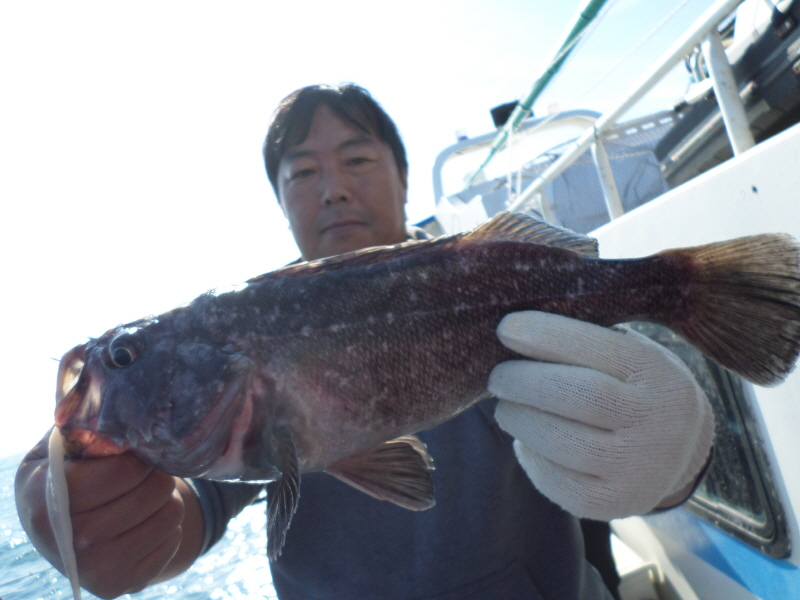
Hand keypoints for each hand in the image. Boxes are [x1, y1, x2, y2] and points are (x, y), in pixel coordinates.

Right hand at [15, 430, 202, 597]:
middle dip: (156, 474)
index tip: (134, 456)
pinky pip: (173, 541)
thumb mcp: (63, 444)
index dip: (137, 460)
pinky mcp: (118, 585)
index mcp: (43, 497)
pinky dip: (168, 526)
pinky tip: (144, 521)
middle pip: (150, 493)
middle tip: (146, 472)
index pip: (119, 473)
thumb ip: (84, 422)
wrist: (62, 528)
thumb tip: (116, 391)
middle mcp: (66, 541)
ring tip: (146, 494)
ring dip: (167, 498)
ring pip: (170, 516)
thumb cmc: (70, 472)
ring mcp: (93, 569)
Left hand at [490, 311, 713, 519]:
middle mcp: (655, 420)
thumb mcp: (627, 352)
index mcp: (654, 370)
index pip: (596, 348)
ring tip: (506, 409)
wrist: (681, 448)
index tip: (506, 328)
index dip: (544, 335)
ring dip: (521, 421)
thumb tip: (514, 332)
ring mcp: (639, 466)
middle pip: (577, 396)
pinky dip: (531, 458)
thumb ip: (584, 342)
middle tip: (496, 378)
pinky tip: (526, 442)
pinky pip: (559, 483)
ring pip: (563, 443)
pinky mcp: (617, 503)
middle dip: (523, 382)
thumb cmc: (631, 385)